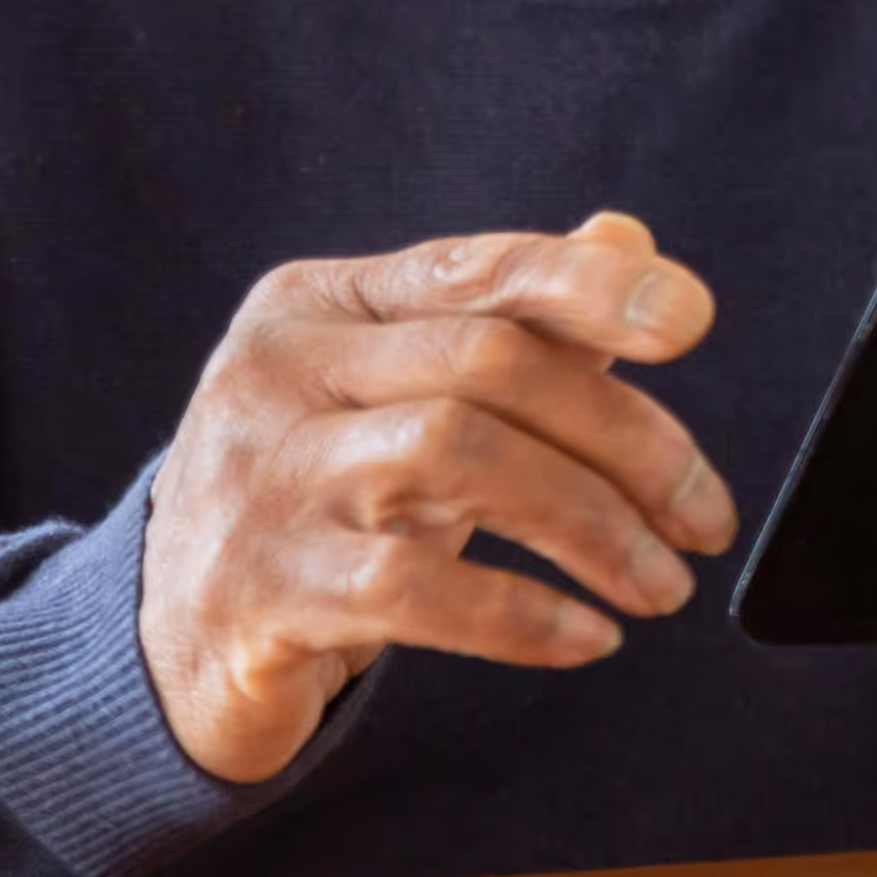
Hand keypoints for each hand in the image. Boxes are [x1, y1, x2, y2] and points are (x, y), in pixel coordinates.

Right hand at [138, 211, 735, 782]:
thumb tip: (629, 238)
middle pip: (488, 364)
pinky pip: (413, 588)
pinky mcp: (259, 589)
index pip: (476, 270)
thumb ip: (510, 320)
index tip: (693, 320)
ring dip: (592, 525)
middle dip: (624, 438)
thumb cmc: (317, 500)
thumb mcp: (401, 399)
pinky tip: (588, 638)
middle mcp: (280, 372)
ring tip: (663, 585)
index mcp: (319, 305)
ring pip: (457, 458)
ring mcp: (260, 478)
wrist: (169, 638)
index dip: (591, 286)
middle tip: (706, 517)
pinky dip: (520, 614)